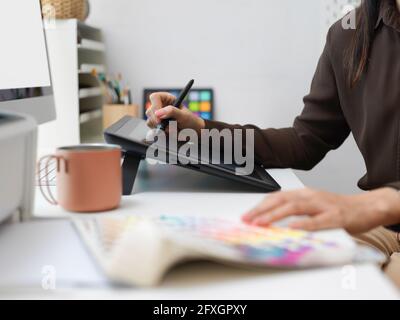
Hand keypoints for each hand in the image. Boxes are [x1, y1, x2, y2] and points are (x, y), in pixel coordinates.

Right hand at [145, 92, 204, 132]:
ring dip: (160, 128)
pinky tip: (170, 133)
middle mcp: (160, 107)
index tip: (159, 117)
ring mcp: (157, 117)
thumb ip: (172, 112)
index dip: (155, 106)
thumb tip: (158, 113)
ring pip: (150, 122)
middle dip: (157, 120)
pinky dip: (161, 133)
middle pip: (150, 111)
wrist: (192, 132)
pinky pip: (153, 130)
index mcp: (166, 99)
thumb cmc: (190, 121)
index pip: (154, 98)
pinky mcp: (157, 127)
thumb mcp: (183, 115)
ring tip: (173, 129)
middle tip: (164, 126)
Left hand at [242, 188, 399, 233]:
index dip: (260, 205)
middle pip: (281, 200)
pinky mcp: (335, 216)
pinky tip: (291, 228)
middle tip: (248, 220)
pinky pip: (317, 221)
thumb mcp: (312, 205)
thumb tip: (272, 219)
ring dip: (275, 215)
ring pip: (295, 207)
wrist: (365, 207)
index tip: (247, 215)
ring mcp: (322, 205)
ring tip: (261, 223)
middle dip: (262, 210)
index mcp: (303, 194)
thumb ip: (295, 210)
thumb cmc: (336, 208)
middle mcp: (310, 196)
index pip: (277, 197)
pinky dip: (302, 224)